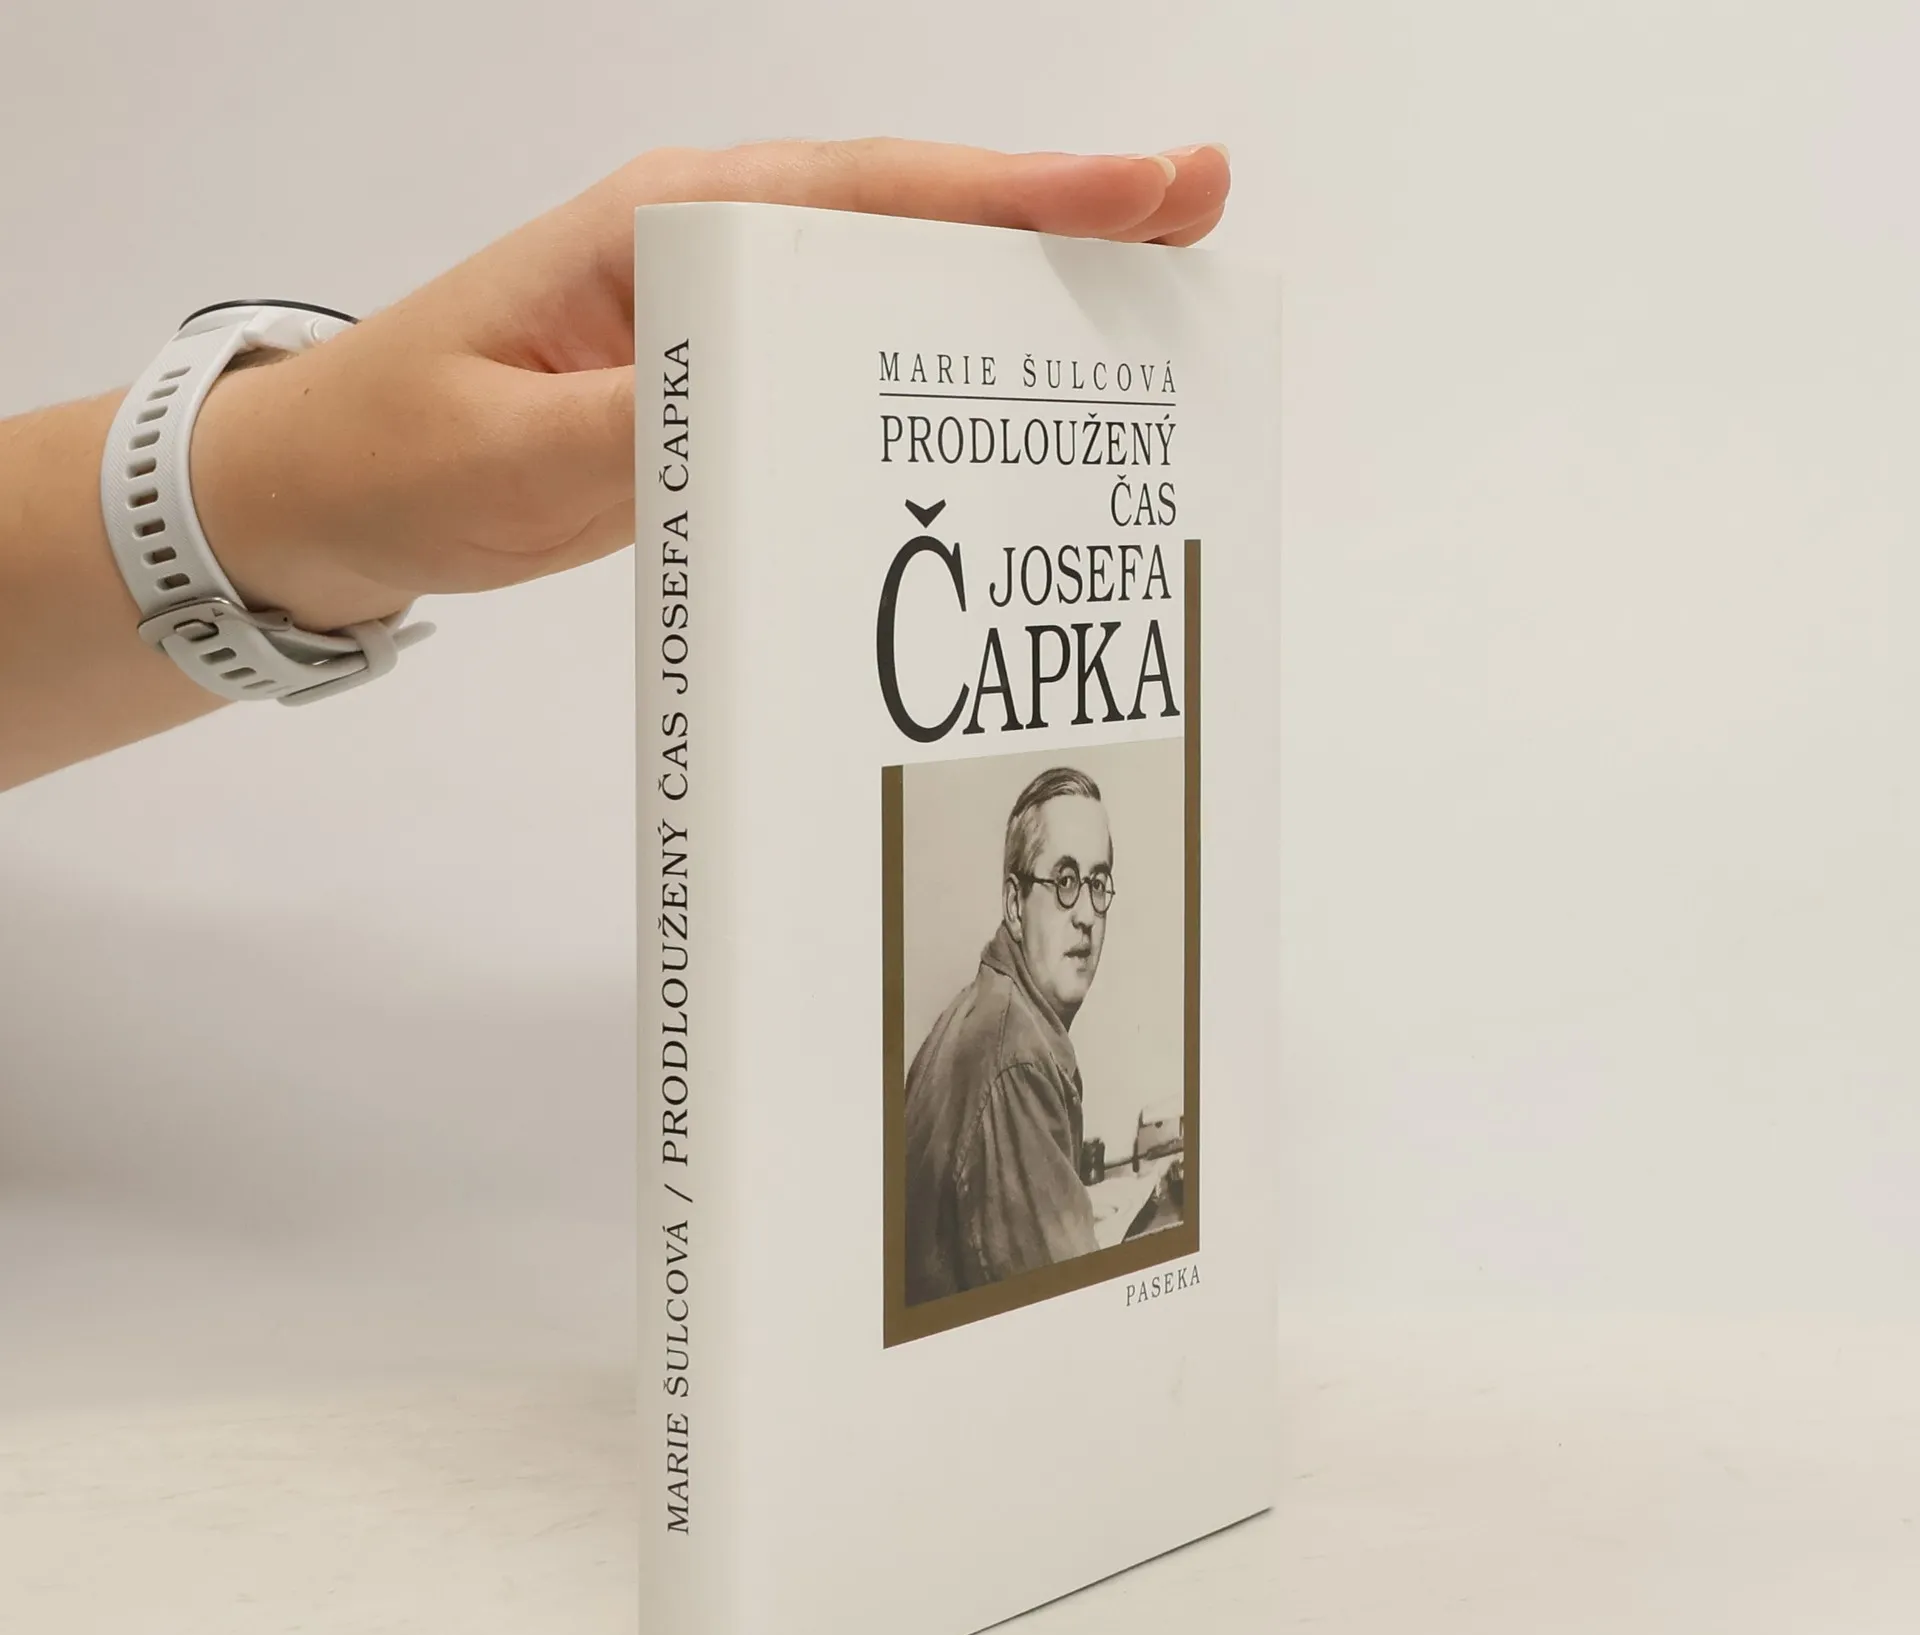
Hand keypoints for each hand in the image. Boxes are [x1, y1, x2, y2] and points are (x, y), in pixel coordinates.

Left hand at [190, 139, 1231, 632]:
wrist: (332, 496)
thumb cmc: (400, 449)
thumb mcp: (507, 451)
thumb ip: (635, 437)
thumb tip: (769, 427)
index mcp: (670, 231)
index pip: (869, 193)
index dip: (1012, 194)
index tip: (1143, 190)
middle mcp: (716, 259)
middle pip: (915, 227)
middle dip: (1056, 228)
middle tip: (1198, 226)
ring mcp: (729, 328)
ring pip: (898, 301)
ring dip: (1015, 309)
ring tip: (1147, 325)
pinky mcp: (728, 399)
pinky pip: (856, 380)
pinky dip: (940, 388)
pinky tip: (1012, 423)